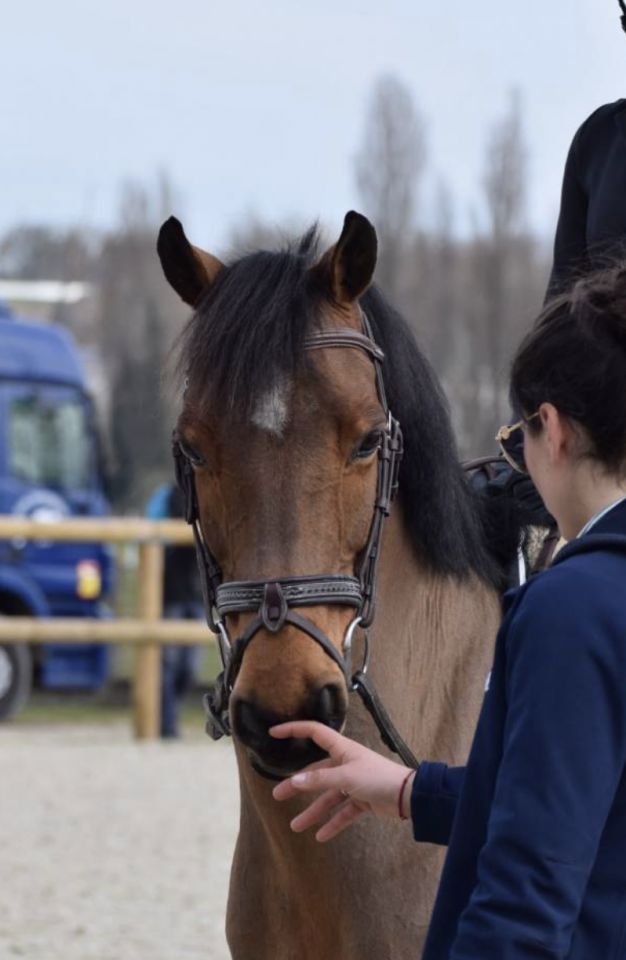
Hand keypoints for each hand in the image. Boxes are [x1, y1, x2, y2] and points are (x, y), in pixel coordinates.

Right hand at [270, 720, 415, 841]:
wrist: (409, 796)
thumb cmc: (378, 778)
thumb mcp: (346, 777)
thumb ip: (320, 780)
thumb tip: (294, 780)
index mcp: (342, 749)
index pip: (314, 732)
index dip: (294, 730)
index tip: (274, 733)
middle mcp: (346, 763)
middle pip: (316, 772)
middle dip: (297, 785)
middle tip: (277, 796)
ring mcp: (354, 782)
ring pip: (328, 796)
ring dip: (313, 811)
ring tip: (296, 826)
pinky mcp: (363, 799)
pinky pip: (343, 812)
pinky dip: (333, 823)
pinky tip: (321, 837)